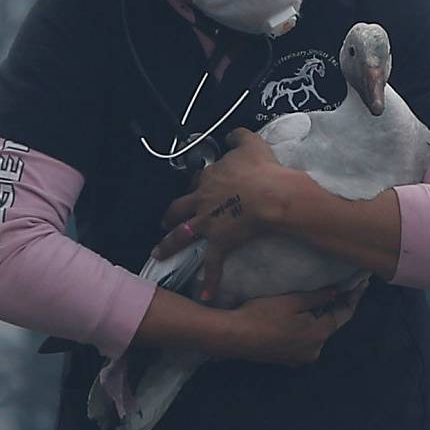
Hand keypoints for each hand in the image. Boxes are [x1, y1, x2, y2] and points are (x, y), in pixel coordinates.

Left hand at [154, 131, 286, 293]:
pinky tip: (204, 295)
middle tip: (164, 221)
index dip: (197, 183)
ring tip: (159, 252)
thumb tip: (231, 133)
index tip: (198, 184)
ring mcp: (208, 223)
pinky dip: (209, 281)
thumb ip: (239, 136)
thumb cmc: (263, 170)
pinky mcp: (220, 242)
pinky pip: (212, 265)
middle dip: (169, 215)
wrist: (270, 195)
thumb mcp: (252, 144)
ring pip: (181, 234)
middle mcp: (202, 200)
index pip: (197, 180)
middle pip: (179, 208)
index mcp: (209, 178)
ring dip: (168, 244)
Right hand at [221, 280, 367, 366]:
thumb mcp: (293, 301)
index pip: (344, 314)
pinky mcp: (286, 360)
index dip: (353, 298)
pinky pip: (303, 342)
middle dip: (336, 308)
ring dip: (319, 320)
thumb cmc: (262, 315)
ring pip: (316, 334)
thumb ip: (317, 297)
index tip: (361, 285)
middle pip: (330, 326)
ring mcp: (299, 358)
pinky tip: (299, 319)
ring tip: (320, 302)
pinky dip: (305, 330)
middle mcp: (314, 351)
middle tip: (342, 289)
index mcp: (319, 335)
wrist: (234, 337)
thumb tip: (337, 292)